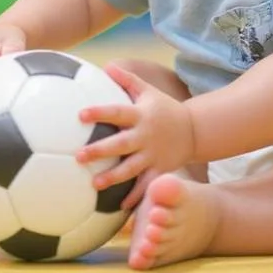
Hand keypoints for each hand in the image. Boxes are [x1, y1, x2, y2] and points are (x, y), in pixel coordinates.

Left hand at [76, 64, 195, 208]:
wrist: (194, 130)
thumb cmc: (163, 108)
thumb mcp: (148, 90)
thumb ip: (127, 79)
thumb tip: (106, 65)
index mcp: (141, 115)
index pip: (117, 112)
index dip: (100, 112)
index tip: (80, 115)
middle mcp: (146, 136)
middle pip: (121, 144)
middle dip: (100, 150)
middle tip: (78, 156)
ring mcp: (153, 155)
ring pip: (131, 168)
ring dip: (113, 177)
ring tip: (93, 183)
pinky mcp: (160, 170)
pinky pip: (146, 186)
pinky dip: (136, 197)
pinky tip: (120, 207)